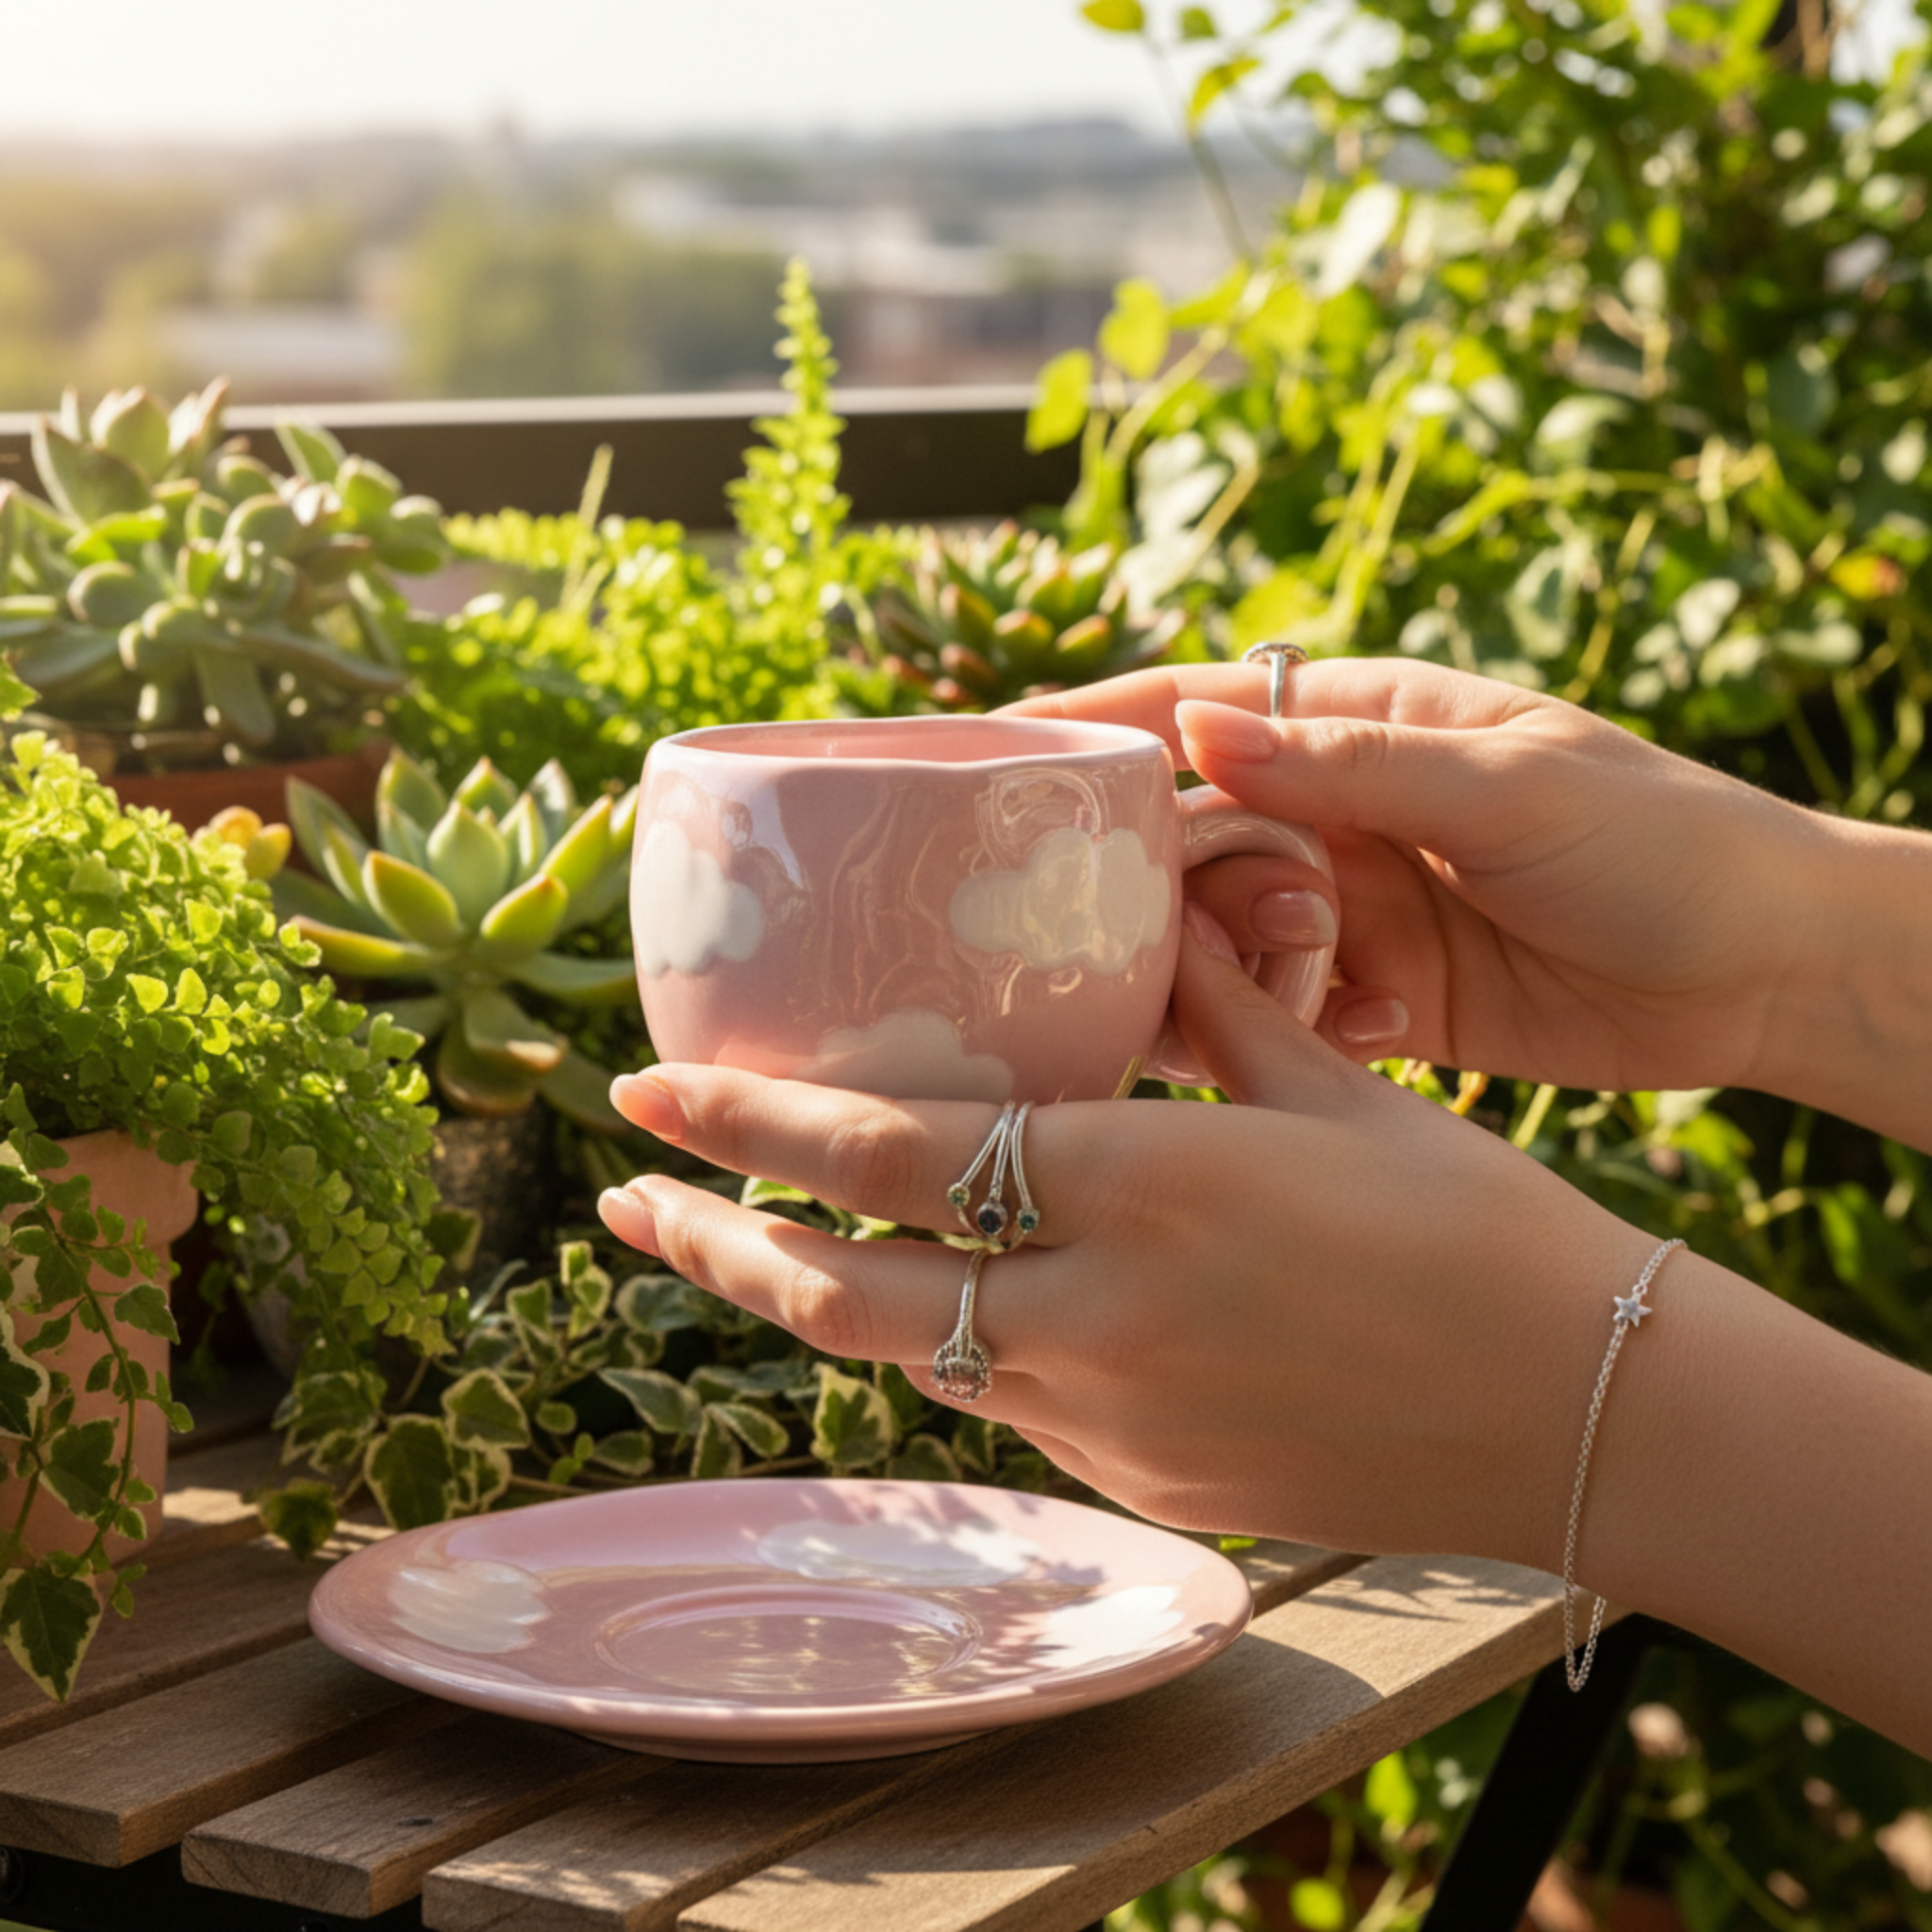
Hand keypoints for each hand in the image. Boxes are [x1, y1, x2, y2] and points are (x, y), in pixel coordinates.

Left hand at [598, 917, 1646, 1566]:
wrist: (1587, 1414)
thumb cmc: (1478, 1231)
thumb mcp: (1333, 1091)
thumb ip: (1206, 1012)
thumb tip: (1146, 923)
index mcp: (1140, 1192)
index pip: (888, 1159)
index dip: (747, 1128)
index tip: (643, 1096)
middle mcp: (1097, 1320)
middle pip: (840, 1297)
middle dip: (711, 1247)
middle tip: (615, 1205)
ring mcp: (1113, 1422)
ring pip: (907, 1361)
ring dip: (811, 1304)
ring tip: (736, 1250)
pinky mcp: (1147, 1481)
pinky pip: (1003, 1407)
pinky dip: (945, 1350)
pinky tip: (938, 1302)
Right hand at [1009, 657, 1824, 1095]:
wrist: (1767, 968)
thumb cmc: (1659, 839)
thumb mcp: (1507, 786)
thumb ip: (1353, 769)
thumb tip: (1197, 734)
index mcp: (1362, 728)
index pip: (1195, 709)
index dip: (1092, 723)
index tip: (991, 750)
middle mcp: (1339, 816)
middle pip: (1186, 836)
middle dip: (1143, 881)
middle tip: (1093, 930)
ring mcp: (1352, 912)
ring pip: (1218, 935)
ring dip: (1194, 969)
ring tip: (1166, 1007)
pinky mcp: (1377, 1001)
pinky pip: (1277, 1016)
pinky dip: (1263, 1037)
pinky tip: (1276, 1055)